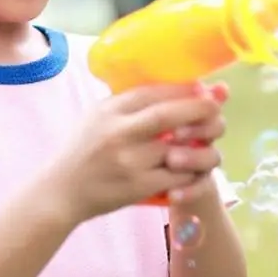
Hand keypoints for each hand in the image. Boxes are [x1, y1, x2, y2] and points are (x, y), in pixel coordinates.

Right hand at [54, 83, 222, 222]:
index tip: (203, 87)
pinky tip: (197, 166)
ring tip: (209, 138)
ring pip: (177, 149)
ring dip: (199, 143)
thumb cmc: (84, 148)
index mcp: (111, 110)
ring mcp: (129, 162)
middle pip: (168, 115)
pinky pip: (175, 177)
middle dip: (198, 109)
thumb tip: (171, 84)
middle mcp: (119, 133)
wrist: (61, 192)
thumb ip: (128, 100)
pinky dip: (191, 171)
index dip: (183, 88)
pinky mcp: (137, 188)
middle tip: (216, 107)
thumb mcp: (98, 114)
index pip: (153, 92)